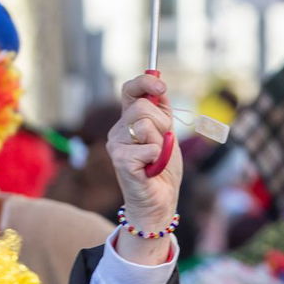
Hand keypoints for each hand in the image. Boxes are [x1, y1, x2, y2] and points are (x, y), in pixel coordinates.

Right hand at [109, 74, 182, 264]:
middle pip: (143, 106)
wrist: (159, 201)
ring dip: (161, 142)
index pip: (130, 90)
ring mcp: (116, 145)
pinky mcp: (121, 160)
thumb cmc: (162, 170)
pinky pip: (151, 147)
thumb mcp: (167, 135)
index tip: (161, 86)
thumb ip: (163, 112)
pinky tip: (151, 170)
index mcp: (129, 121)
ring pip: (146, 124)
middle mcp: (118, 130)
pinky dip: (159, 159)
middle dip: (162, 123)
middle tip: (164, 143)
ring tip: (156, 158)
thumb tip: (160, 87)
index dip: (144, 82)